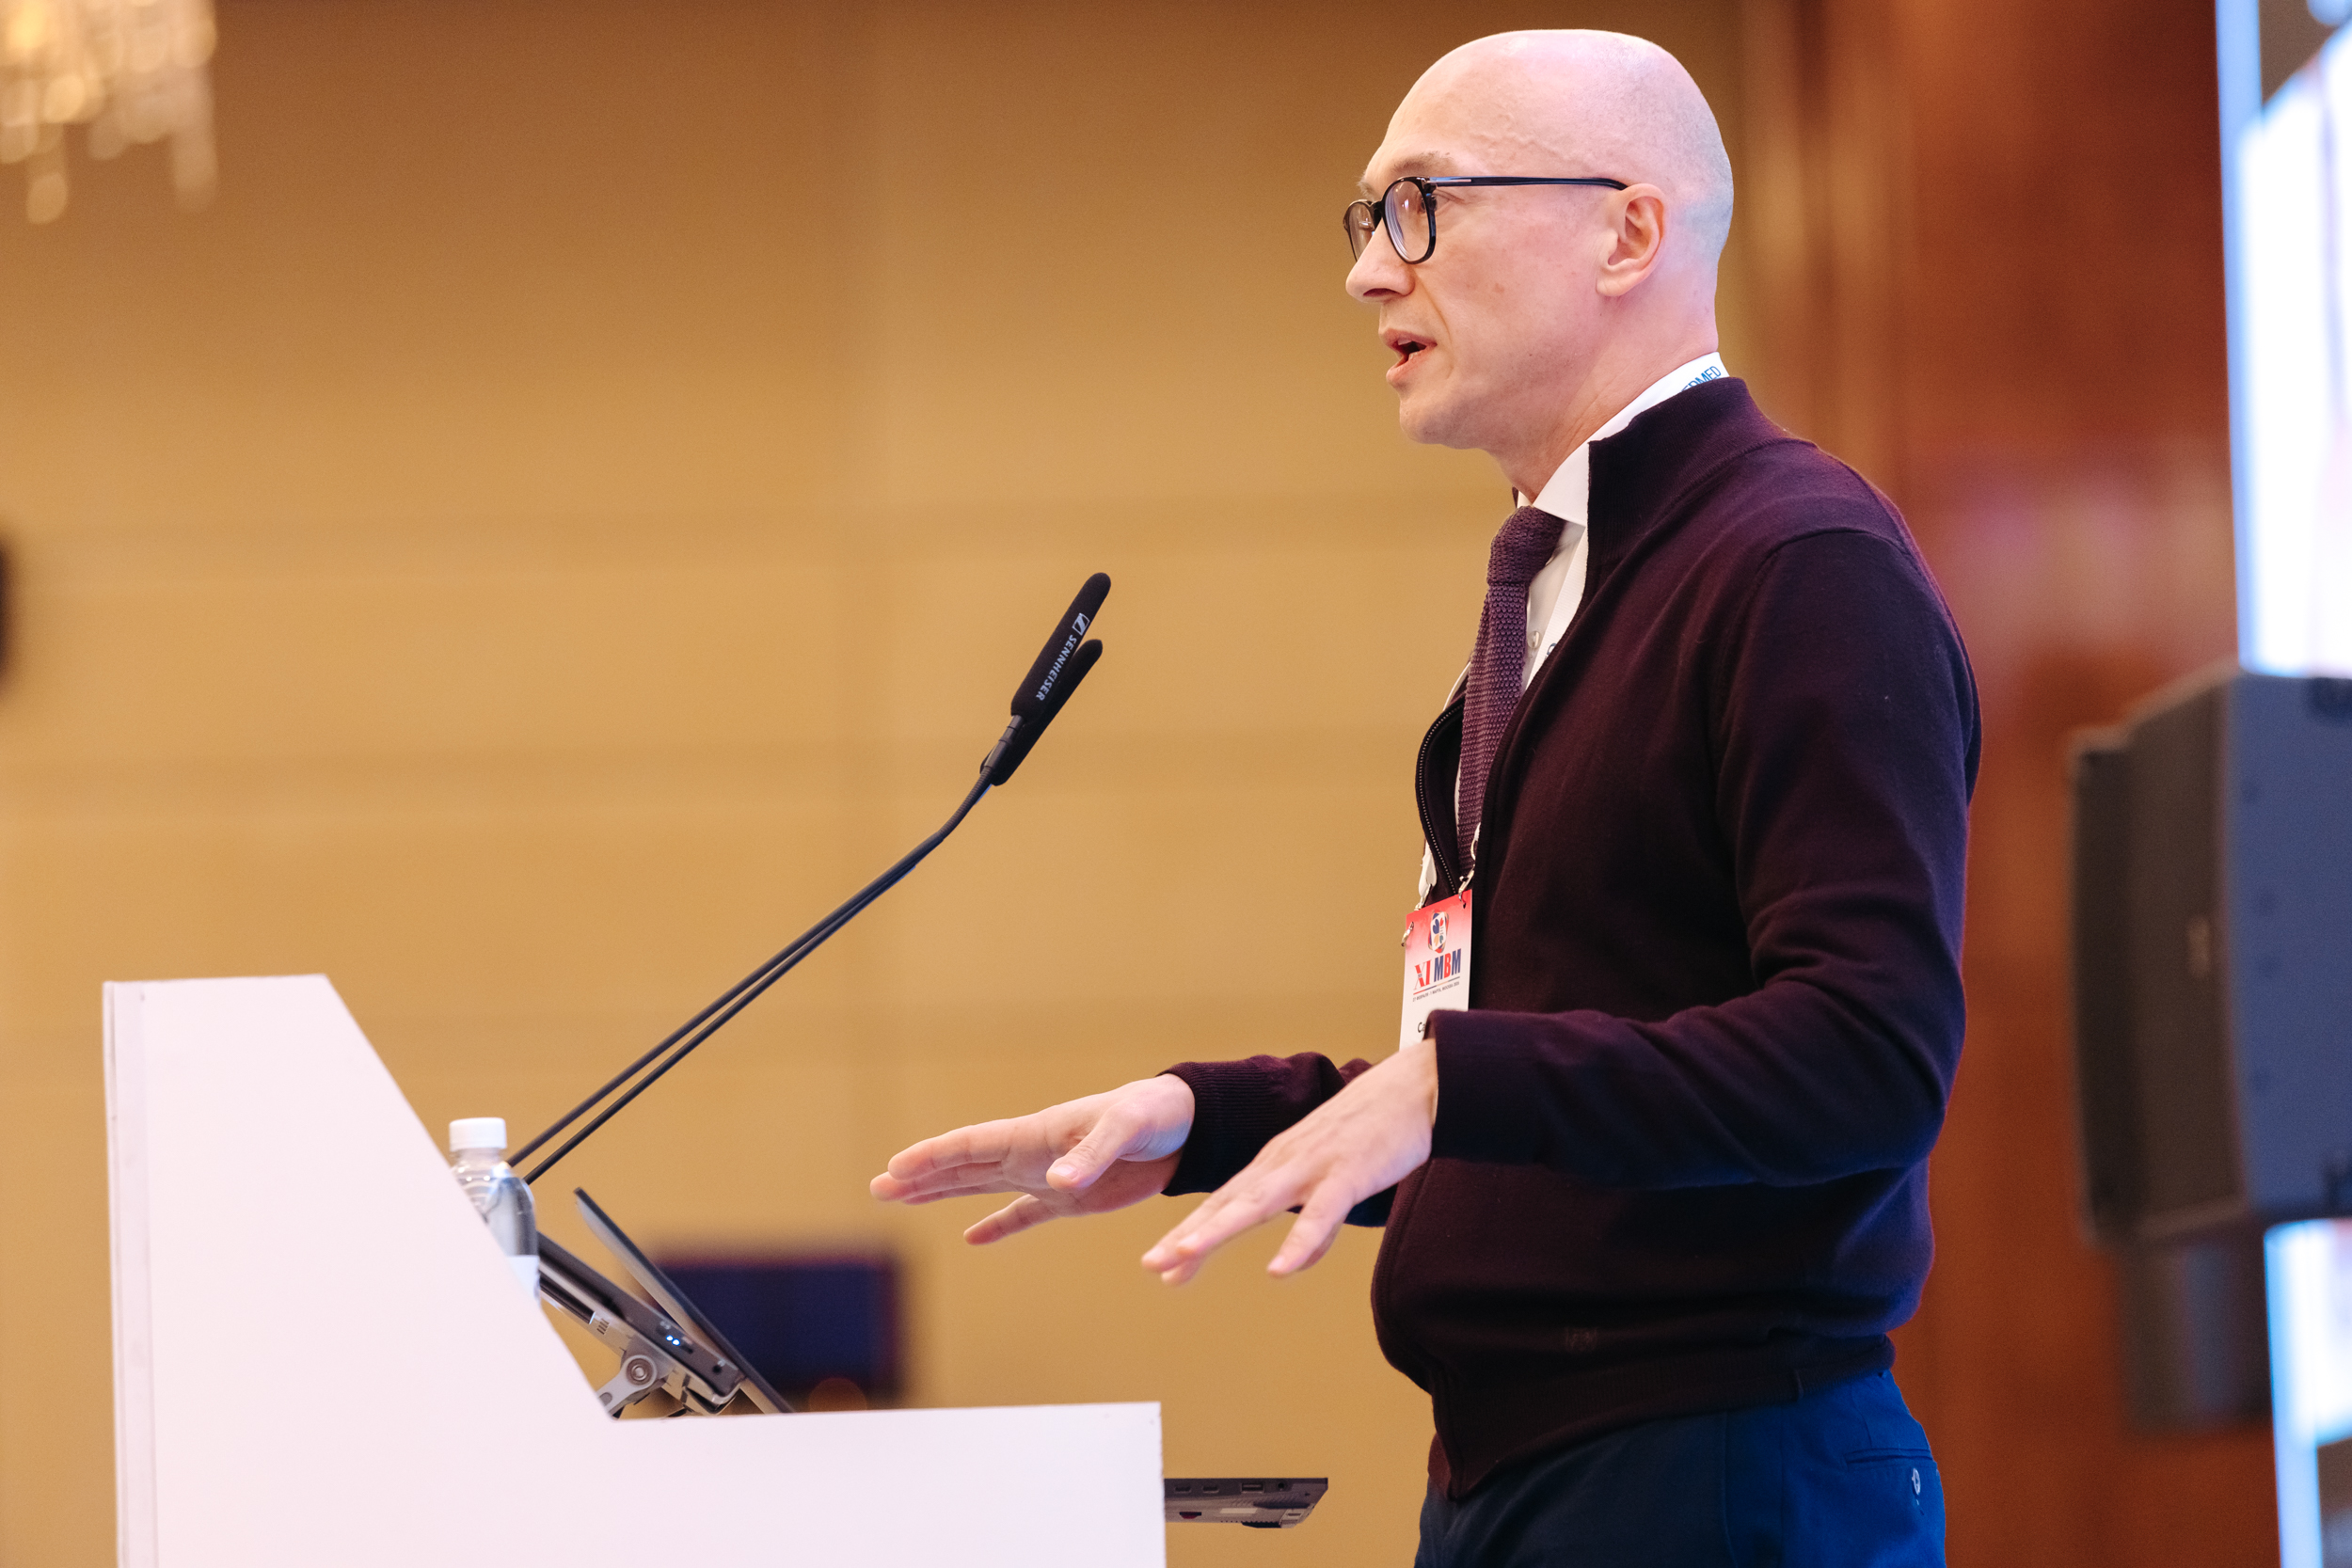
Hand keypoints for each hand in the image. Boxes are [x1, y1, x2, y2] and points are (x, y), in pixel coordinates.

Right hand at [870, 1075, 1195, 1244]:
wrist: (1185, 1125)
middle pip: (963, 1165)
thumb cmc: (1153, 1115)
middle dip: (921, 1176)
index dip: (932, 1156)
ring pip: (982, 1185)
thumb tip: (1059, 1183)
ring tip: (902, 1198)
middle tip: (878, 1187)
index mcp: (1037, 1134)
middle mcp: (1033, 1153)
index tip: (895, 1169)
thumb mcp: (1124, 1130)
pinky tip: (972, 1238)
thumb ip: (1092, 1154)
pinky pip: (1023, 1214)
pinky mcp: (1071, 1199)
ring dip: (943, 1193)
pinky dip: (997, 1226)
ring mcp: (1048, 1175)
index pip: (971, 1144)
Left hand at [1141, 1043, 1436, 1284]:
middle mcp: (1283, 1163)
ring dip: (1218, 1230)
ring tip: (1183, 1255)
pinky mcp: (1348, 1174)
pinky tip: (1278, 1271)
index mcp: (1276, 1163)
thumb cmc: (1374, 1134)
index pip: (1223, 1204)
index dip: (1190, 1234)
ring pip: (1257, 1204)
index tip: (1159, 1266)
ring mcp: (1312, 1166)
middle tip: (1150, 1265)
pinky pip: (1320, 1215)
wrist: (1416, 1089)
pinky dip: (1299, 1243)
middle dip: (1186, 1236)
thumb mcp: (1332, 1180)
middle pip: (1226, 1204)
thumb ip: (1311, 1222)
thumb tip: (1291, 1264)